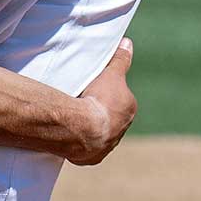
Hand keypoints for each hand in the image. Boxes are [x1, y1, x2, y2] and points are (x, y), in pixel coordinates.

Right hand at [67, 39, 137, 166]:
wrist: (82, 128)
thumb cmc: (97, 98)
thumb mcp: (110, 73)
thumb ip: (120, 59)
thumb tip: (128, 43)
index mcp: (128, 110)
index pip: (121, 100)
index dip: (108, 94)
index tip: (95, 91)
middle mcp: (121, 130)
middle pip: (111, 119)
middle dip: (100, 113)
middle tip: (83, 103)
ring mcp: (107, 146)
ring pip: (99, 135)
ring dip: (90, 129)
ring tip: (76, 120)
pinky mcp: (92, 158)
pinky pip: (86, 149)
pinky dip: (81, 144)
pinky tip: (72, 137)